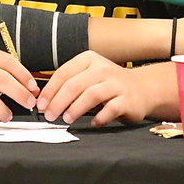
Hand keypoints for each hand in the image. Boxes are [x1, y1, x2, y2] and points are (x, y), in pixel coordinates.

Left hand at [36, 51, 160, 127]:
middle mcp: (102, 68)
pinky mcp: (127, 99)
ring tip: (66, 119)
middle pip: (74, 85)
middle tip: (50, 116)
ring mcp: (116, 83)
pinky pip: (110, 109)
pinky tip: (93, 123)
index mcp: (89, 60)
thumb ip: (69, 85)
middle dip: (58, 102)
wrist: (143, 88)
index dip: (49, 91)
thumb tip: (45, 102)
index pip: (63, 73)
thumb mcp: (88, 77)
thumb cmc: (109, 85)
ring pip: (91, 95)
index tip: (41, 105)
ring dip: (75, 109)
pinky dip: (99, 118)